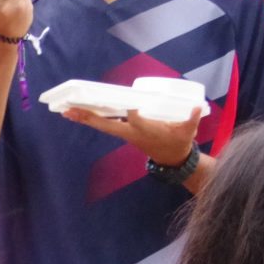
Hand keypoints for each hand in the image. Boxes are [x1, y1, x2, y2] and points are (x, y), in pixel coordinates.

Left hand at [59, 105, 200, 167]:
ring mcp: (125, 133)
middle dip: (89, 117)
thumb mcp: (188, 131)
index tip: (129, 105)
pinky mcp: (124, 132)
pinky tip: (78, 113)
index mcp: (147, 130)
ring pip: (102, 124)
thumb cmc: (180, 142)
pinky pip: (105, 124)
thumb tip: (198, 106)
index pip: (136, 120)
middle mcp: (131, 132)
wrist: (171, 158)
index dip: (132, 113)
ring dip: (84, 118)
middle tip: (70, 110)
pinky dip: (92, 118)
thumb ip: (192, 118)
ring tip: (66, 111)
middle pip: (106, 124)